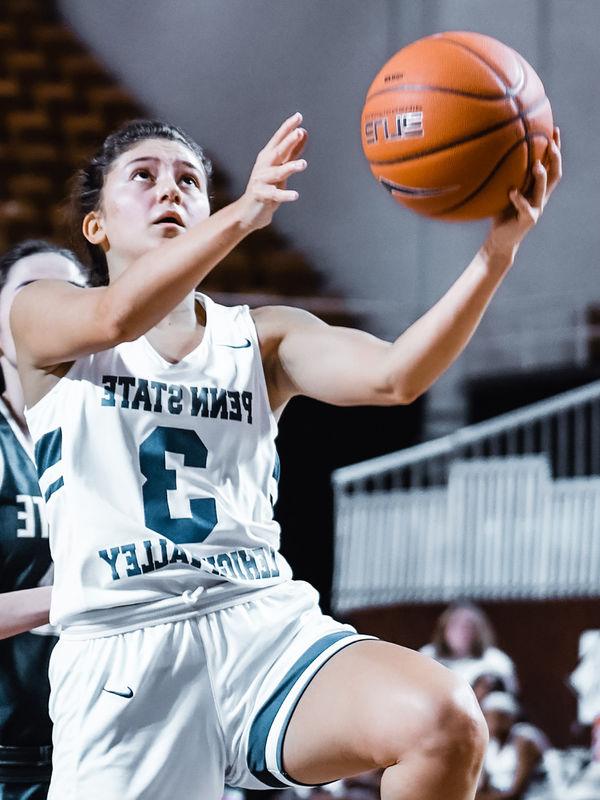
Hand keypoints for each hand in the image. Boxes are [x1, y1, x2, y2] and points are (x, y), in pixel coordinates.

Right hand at [237, 112, 307, 230]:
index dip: (288, 128)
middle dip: (288, 142)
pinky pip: (275, 195)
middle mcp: (263, 166)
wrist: (248, 212)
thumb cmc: (266, 188)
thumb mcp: (280, 167)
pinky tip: (295, 195)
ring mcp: (261, 181)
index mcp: (268, 157)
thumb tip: (304, 133)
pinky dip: (285, 195)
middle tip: (299, 132)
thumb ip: (292, 151)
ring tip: (303, 164)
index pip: (278, 139)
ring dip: (290, 167)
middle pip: (277, 152)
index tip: (298, 117)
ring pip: (277, 172)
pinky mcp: (261, 196)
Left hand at [483, 126, 561, 266]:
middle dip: (555, 158)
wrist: (499, 240)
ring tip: (537, 165)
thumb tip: (488, 153)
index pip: (550, 164)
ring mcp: (536, 208)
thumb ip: (503, 176)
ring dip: (541, 177)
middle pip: (555, 174)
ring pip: (543, 190)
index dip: (555, 148)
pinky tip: (511, 192)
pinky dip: (518, 199)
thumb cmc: (499, 213)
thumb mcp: (502, 191)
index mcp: (536, 188)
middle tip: (551, 144)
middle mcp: (540, 196)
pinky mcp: (528, 220)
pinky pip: (525, 208)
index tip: (554, 129)